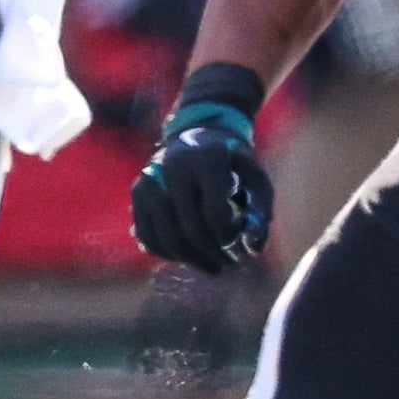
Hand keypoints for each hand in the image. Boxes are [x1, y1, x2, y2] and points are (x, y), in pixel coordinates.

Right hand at [131, 101, 272, 273]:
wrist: (199, 134)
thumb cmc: (233, 163)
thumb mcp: (256, 179)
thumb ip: (260, 212)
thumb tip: (253, 250)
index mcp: (206, 159)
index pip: (214, 213)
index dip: (228, 237)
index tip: (237, 242)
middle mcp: (173, 166)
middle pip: (189, 229)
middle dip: (211, 255)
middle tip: (227, 264)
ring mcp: (150, 179)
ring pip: (166, 238)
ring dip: (190, 260)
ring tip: (211, 265)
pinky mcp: (138, 192)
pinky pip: (147, 235)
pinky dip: (167, 253)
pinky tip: (188, 255)